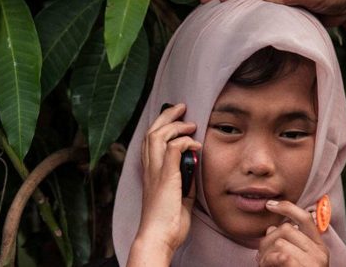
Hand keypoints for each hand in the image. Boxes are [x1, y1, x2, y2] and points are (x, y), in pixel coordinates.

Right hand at [128, 104, 201, 265]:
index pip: (150, 141)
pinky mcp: (166, 177)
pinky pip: (173, 149)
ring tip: (190, 124)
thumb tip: (195, 167)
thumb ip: (185, 180)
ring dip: (175, 126)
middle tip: (181, 107)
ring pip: (158, 135)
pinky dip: (185, 142)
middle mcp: (149, 169)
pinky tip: (196, 145)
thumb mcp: (179, 197)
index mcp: (150, 173)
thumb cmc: (167, 223)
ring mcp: (155, 172)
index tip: (176, 118)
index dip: (161, 125)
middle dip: (166, 116)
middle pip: (151, 132)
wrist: (158, 237)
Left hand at [258, 200, 328, 266]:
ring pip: (279, 242)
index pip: (305, 217)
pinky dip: (269, 261)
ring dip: (266, 254)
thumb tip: (272, 227)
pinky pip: (281, 256)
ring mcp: (314, 262)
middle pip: (286, 228)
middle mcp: (320, 252)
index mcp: (318, 247)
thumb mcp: (293, 258)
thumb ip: (286, 242)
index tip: (269, 204)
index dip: (286, 207)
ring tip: (266, 264)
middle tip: (263, 255)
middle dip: (268, 240)